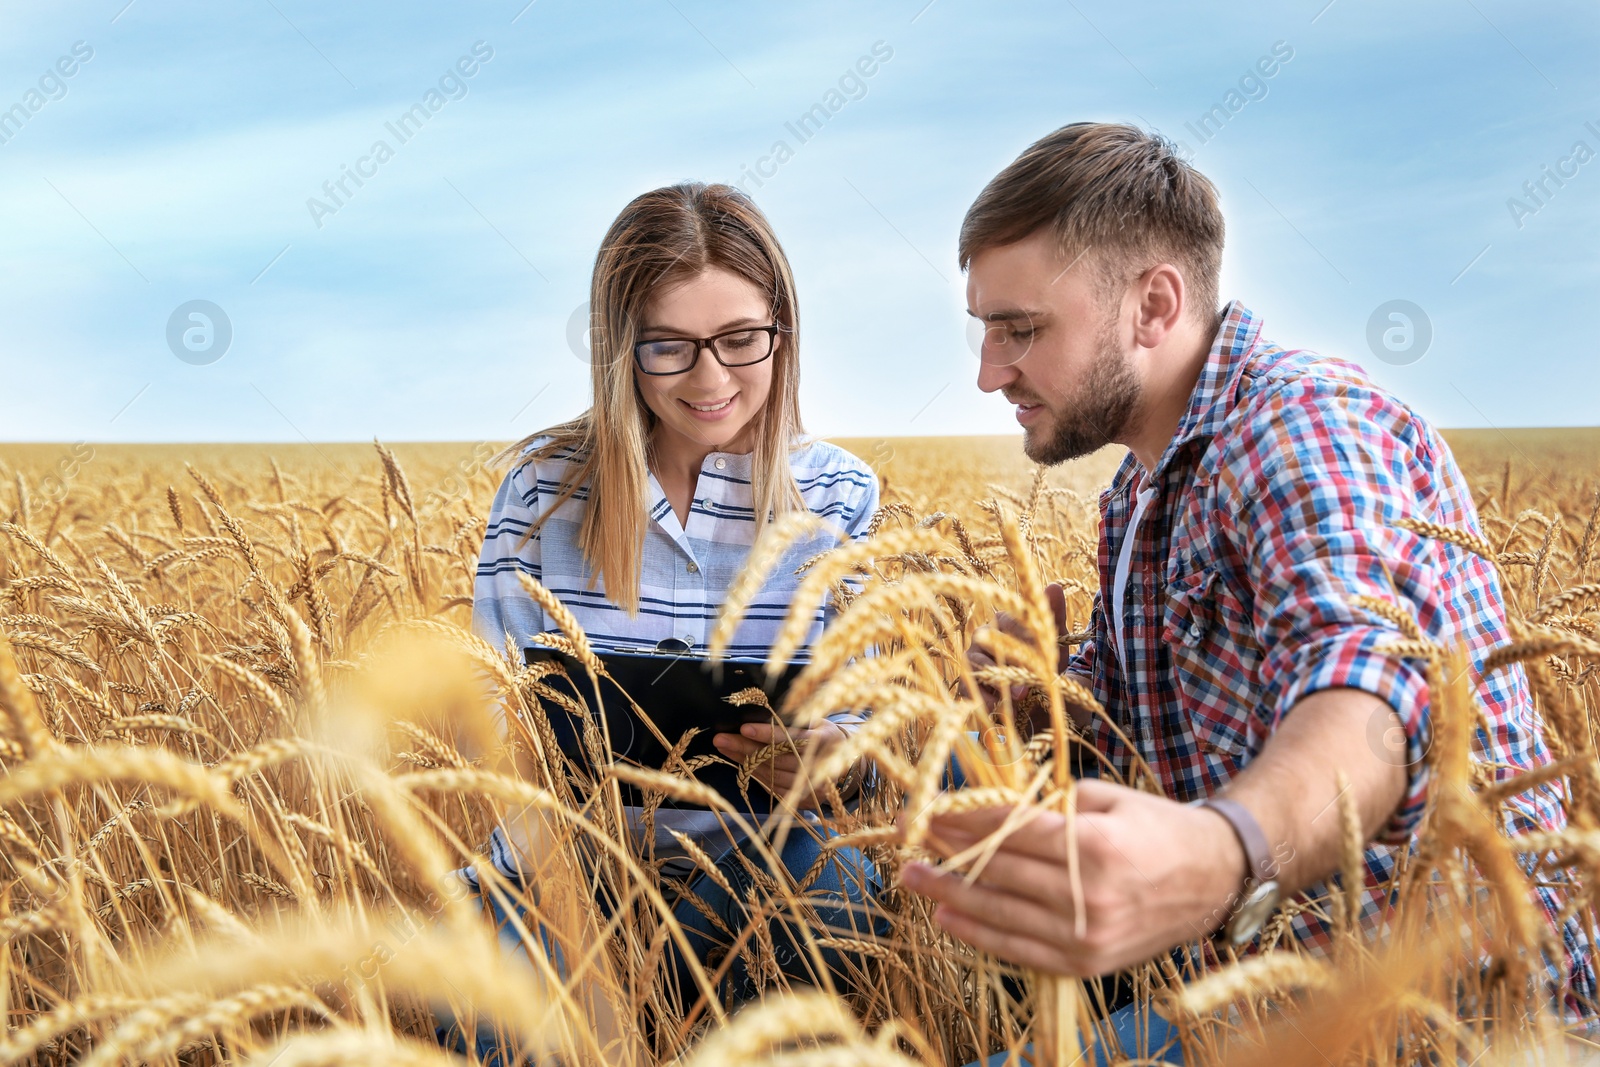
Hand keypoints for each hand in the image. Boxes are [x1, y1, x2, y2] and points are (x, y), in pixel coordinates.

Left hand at [712, 719, 852, 810]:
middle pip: (776, 759)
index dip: (767, 734)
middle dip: (745, 748)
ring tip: (724, 748)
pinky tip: (739, 764)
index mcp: (825, 741)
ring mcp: (811, 787)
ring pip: (771, 775)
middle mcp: (819, 767)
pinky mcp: (803, 800)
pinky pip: (773, 788)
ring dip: (744, 762)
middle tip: (721, 739)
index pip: (791, 739)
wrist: (848, 766)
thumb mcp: (819, 722)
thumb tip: (761, 712)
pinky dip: (754, 775)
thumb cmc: (826, 736)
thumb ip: (797, 721)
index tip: (744, 728)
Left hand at [899, 779, 1246, 975]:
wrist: (1213, 879)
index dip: (961, 819)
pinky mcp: (1087, 962)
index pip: (1009, 830)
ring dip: (950, 894)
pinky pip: (1021, 948)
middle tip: (907, 838)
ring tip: (913, 878)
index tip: (925, 809)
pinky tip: (948, 916)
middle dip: (946, 851)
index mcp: (1094, 845)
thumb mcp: (1106, 798)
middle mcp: (1088, 894)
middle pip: (998, 870)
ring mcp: (1086, 934)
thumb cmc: (1156, 828)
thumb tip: (987, 807)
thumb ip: (1049, 805)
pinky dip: (980, 933)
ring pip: (1000, 912)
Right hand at [964, 580, 1067, 710]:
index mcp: (1004, 621)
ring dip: (1000, 680)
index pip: (1009, 621)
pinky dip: (986, 699)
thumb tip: (1054, 586)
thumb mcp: (1055, 645)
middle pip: (988, 640)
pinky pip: (968, 687)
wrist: (1038, 704)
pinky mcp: (966, 683)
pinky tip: (1004, 708)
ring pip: (977, 663)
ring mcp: (971, 659)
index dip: (1025, 637)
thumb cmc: (1045, 667)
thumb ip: (1054, 616)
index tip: (1043, 654)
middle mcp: (983, 636)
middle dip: (1012, 660)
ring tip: (1021, 696)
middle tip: (1033, 675)